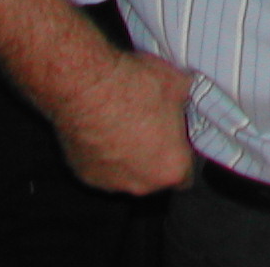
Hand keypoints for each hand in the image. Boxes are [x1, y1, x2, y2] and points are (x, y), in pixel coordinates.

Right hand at [53, 47, 194, 193]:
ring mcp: (108, 183)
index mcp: (171, 168)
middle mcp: (140, 185)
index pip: (186, 177)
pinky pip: (100, 168)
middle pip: (154, 177)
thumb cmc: (137, 88)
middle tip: (152, 128)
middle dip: (155, 156)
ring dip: (127, 157)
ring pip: (125, 175)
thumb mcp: (179, 84)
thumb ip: (186, 100)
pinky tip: (102, 129)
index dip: (183, 156)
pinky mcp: (82, 174)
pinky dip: (103, 154)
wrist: (88, 87)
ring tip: (125, 126)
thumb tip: (185, 95)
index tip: (179, 141)